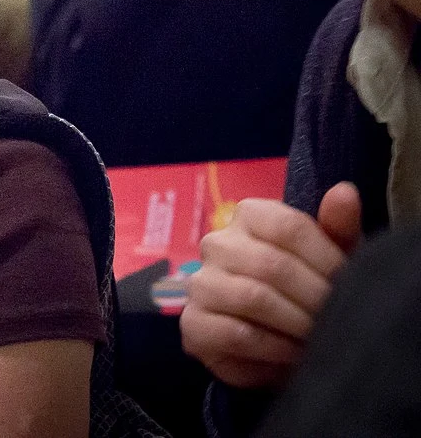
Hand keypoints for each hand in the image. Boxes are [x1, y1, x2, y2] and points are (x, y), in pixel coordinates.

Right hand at [181, 183, 361, 387]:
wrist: (281, 342)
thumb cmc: (308, 289)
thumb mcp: (332, 257)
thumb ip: (338, 226)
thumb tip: (345, 190)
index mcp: (248, 216)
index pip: (288, 226)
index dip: (326, 259)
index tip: (348, 285)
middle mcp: (216, 243)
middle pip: (271, 263)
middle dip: (313, 296)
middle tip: (337, 318)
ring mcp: (199, 283)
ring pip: (252, 297)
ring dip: (295, 322)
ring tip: (317, 336)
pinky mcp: (193, 324)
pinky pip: (235, 333)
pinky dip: (274, 347)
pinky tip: (293, 353)